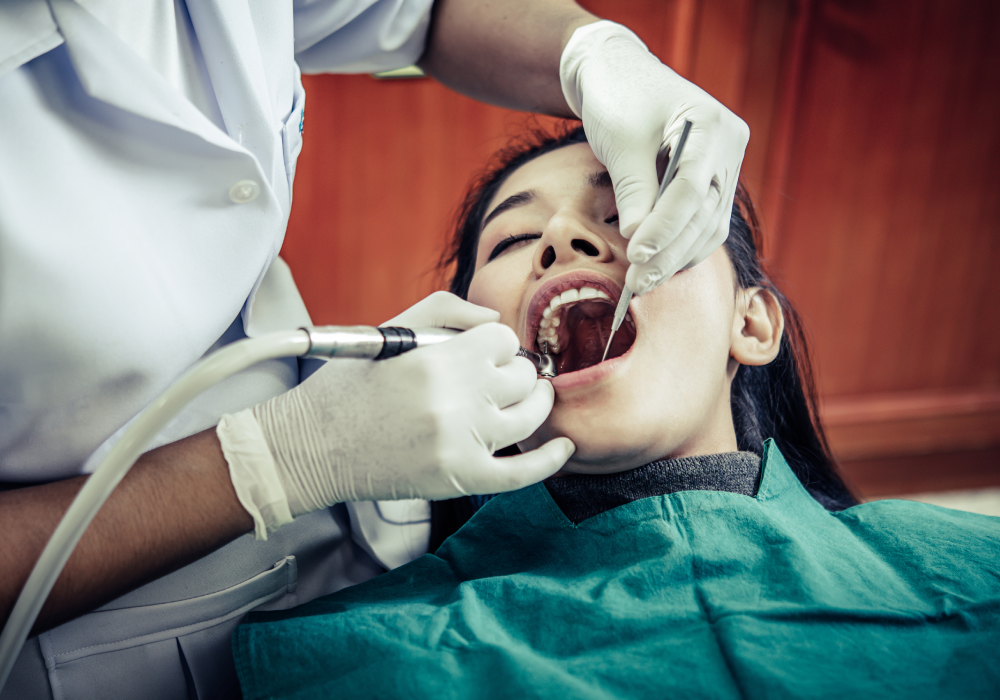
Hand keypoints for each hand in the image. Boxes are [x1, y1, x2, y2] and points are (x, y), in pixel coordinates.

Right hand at [219, 292, 573, 537]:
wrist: (312, 447)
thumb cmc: (349, 385)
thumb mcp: (392, 329)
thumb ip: (448, 311)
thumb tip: (497, 322)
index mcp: (439, 359)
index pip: (505, 342)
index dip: (497, 345)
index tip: (484, 353)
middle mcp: (456, 401)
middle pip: (523, 378)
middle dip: (516, 373)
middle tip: (501, 378)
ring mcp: (461, 444)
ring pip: (530, 418)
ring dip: (536, 404)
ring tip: (530, 400)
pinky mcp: (460, 480)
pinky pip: (521, 473)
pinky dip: (549, 461)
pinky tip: (564, 448)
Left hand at [561, 21, 749, 294]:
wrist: (619, 74)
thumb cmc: (618, 99)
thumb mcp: (621, 142)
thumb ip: (634, 191)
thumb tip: (639, 243)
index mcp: (713, 125)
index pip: (693, 188)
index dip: (665, 227)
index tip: (636, 255)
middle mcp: (728, 147)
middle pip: (705, 213)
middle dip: (669, 253)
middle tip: (636, 284)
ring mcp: (725, 167)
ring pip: (709, 226)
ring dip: (676, 258)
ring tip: (641, 283)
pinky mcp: (712, 184)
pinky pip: (703, 225)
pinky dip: (681, 248)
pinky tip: (656, 267)